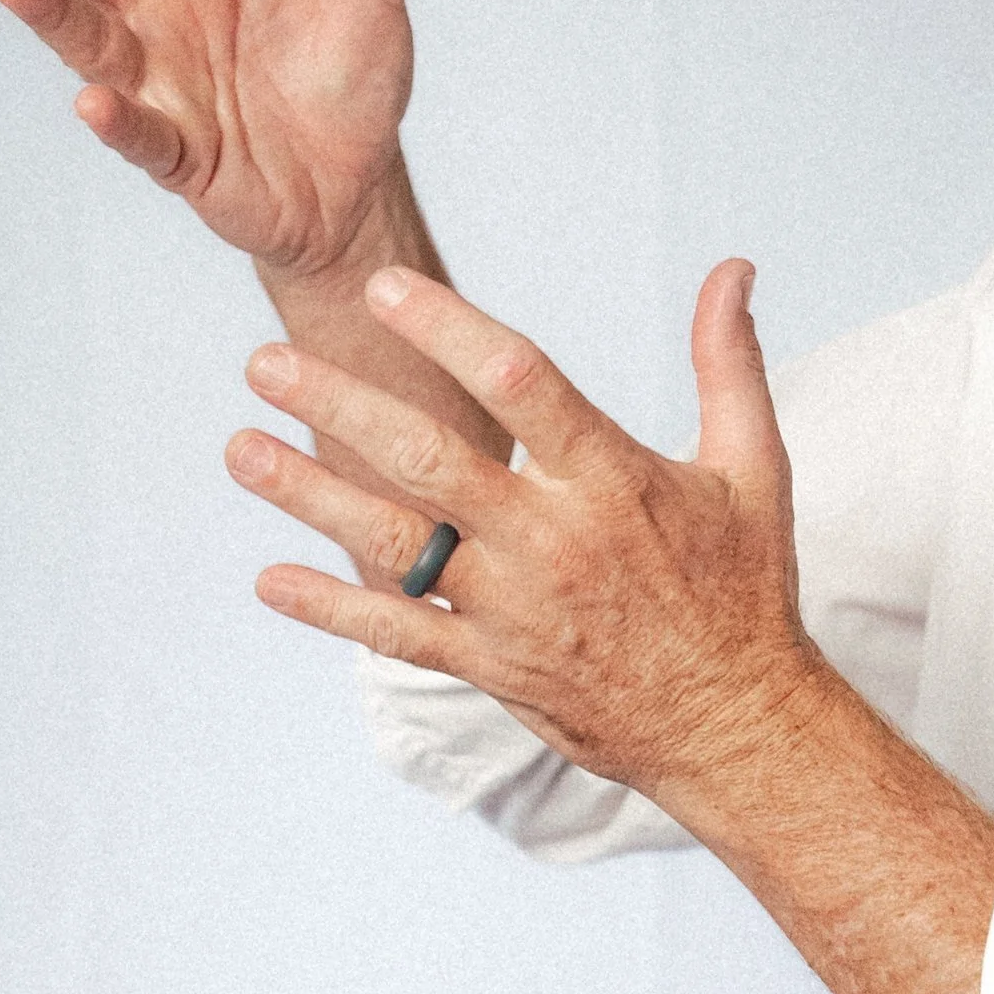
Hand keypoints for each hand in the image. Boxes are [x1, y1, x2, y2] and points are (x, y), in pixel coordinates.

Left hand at [228, 258, 824, 808]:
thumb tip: (732, 269)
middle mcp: (552, 540)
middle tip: (265, 361)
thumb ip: (728, 362)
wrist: (735, 725)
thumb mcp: (753, 467)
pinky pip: (397, 634)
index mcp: (612, 479)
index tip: (383, 289)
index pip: (518, 383)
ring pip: (394, 543)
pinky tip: (269, 579)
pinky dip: (330, 609)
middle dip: (339, 405)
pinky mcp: (491, 665)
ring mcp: (513, 608)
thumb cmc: (743, 590)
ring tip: (239, 448)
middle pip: (428, 458)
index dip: (446, 330)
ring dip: (308, 494)